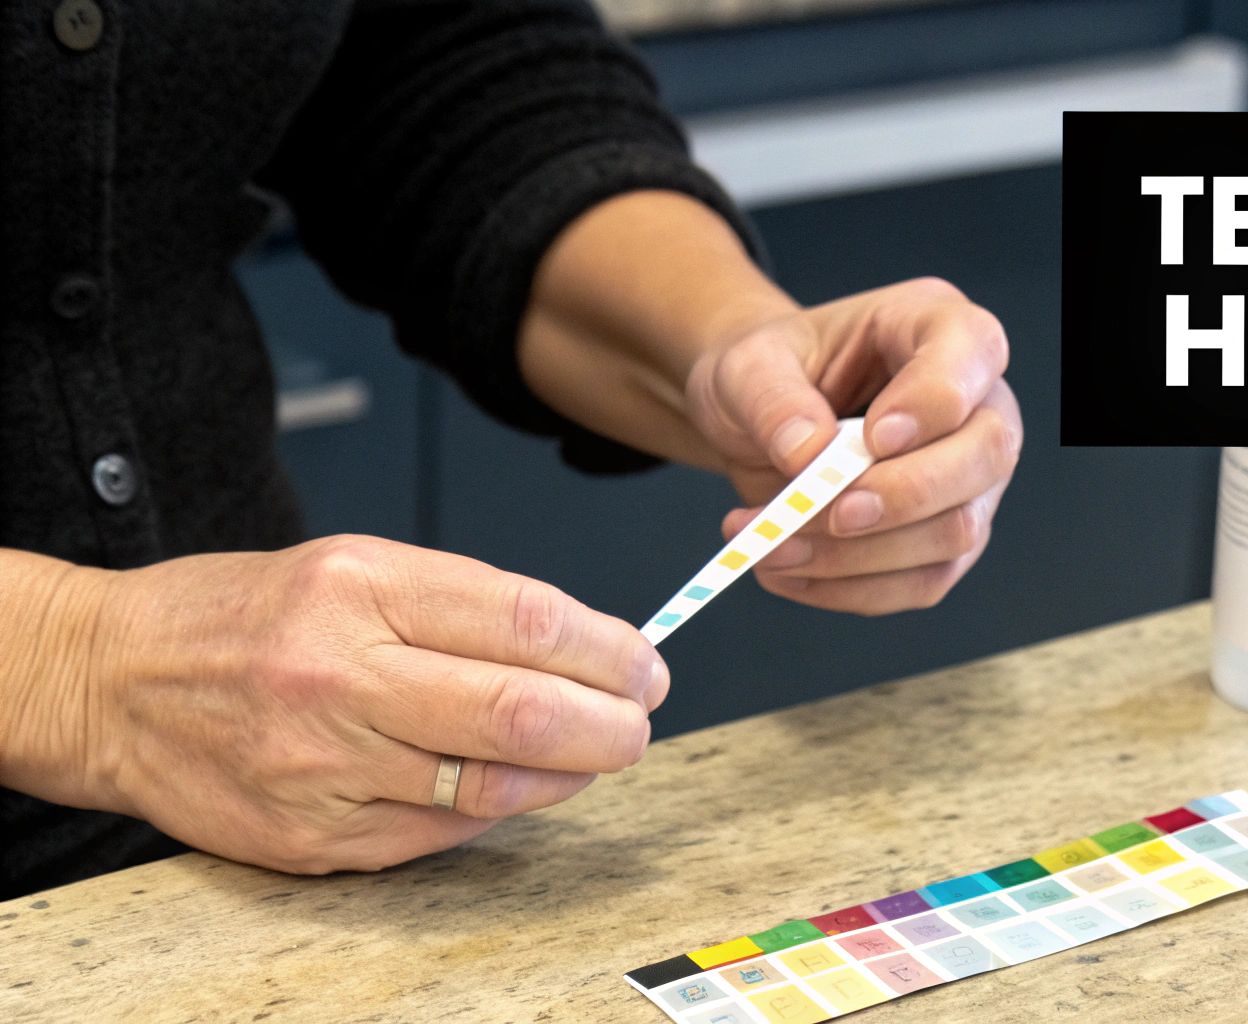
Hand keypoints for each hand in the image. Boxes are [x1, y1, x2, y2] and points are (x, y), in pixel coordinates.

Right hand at [80, 536, 663, 873]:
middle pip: (520, 714)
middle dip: (610, 725)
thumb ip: (464, 604)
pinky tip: (514, 786)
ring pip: (492, 786)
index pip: (525, 622)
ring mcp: (323, 765)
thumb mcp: (352, 565)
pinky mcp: (311, 836)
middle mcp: (339, 675)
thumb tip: (584, 647)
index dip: (608, 650)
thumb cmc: (243, 616)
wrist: (111, 681)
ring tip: (592, 754)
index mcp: (358, 588)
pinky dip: (497, 809)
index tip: (644, 662)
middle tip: (639, 721)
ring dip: (568, 775)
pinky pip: (442, 831)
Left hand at [684, 277, 1022, 614]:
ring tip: (773, 546)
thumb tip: (807, 454)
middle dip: (906, 494)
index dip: (932, 402)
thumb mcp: (746, 366)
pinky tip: (789, 572)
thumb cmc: (768, 376)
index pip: (972, 352)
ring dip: (861, 555)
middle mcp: (977, 401)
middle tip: (832, 512)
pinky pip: (923, 582)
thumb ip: (772, 399)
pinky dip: (851, 588)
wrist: (758, 422)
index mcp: (937, 326)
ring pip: (957, 532)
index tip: (873, 438)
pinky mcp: (948, 539)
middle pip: (987, 453)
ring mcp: (972, 477)